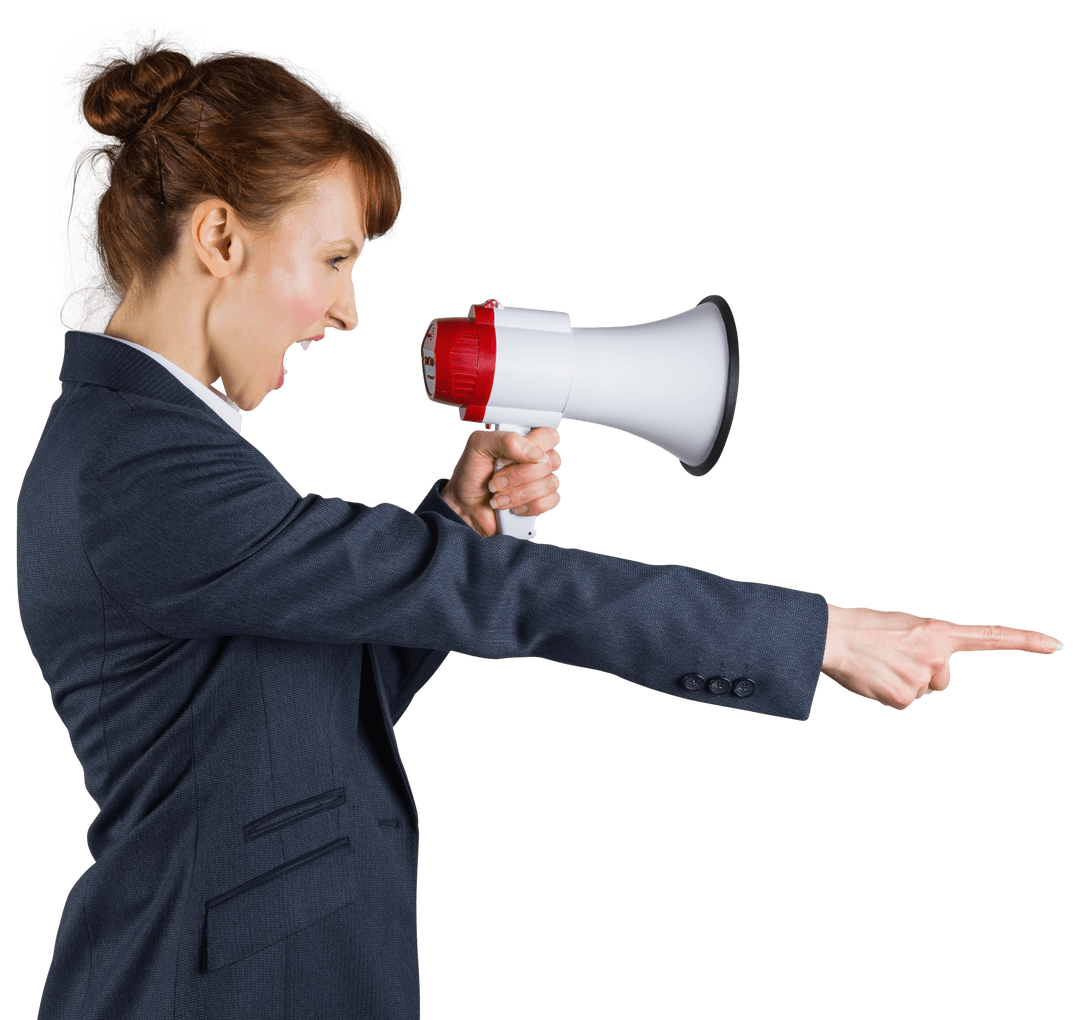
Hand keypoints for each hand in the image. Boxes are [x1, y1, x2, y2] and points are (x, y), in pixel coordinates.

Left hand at [441, 427, 562, 536]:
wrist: (464, 506)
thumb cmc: (472, 474)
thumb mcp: (479, 446)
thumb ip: (506, 440)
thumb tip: (536, 453)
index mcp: (525, 440)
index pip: (548, 435)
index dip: (533, 446)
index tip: (504, 458)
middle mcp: (536, 459)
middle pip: (551, 461)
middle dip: (518, 475)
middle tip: (495, 480)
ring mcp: (541, 481)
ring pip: (549, 483)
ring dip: (518, 494)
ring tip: (497, 496)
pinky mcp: (541, 501)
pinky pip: (550, 501)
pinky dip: (527, 506)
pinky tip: (512, 507)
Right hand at [822, 603, 1063, 710]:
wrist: (832, 638)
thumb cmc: (863, 629)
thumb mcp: (904, 630)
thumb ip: (927, 648)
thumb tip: (932, 681)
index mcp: (938, 631)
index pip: (991, 636)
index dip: (1025, 641)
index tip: (1056, 646)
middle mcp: (937, 656)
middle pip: (943, 678)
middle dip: (923, 673)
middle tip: (892, 657)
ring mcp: (922, 680)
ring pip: (922, 691)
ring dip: (902, 682)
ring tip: (878, 665)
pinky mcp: (904, 699)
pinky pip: (903, 703)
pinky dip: (888, 695)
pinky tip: (873, 679)